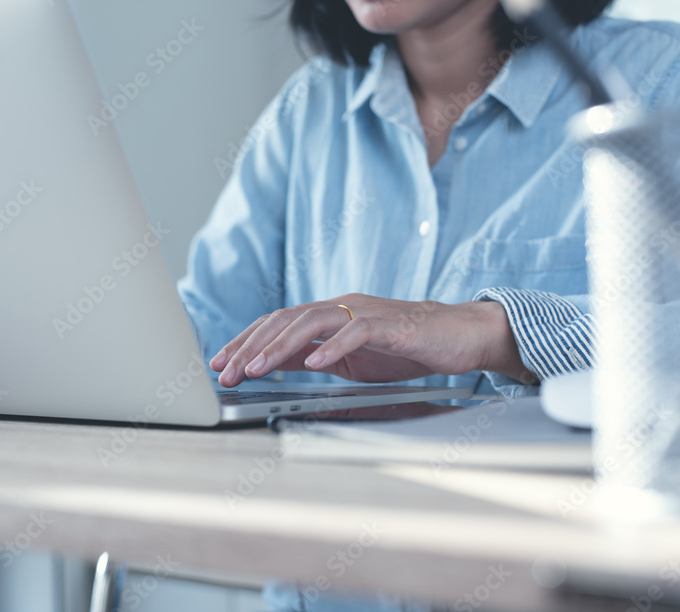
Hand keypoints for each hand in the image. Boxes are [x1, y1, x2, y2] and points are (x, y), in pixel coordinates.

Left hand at [209, 294, 536, 386]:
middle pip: (284, 320)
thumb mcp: (350, 359)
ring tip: (257, 368)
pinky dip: (332, 347)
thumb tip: (278, 364)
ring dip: (279, 346)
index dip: (245, 341)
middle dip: (250, 346)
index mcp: (328, 316)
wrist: (458, 336)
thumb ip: (317, 357)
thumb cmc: (406, 348)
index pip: (276, 324)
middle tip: (227, 371)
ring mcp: (363, 313)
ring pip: (311, 321)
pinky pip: (355, 332)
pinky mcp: (390, 324)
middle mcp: (340, 307)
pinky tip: (313, 365)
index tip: (221, 364)